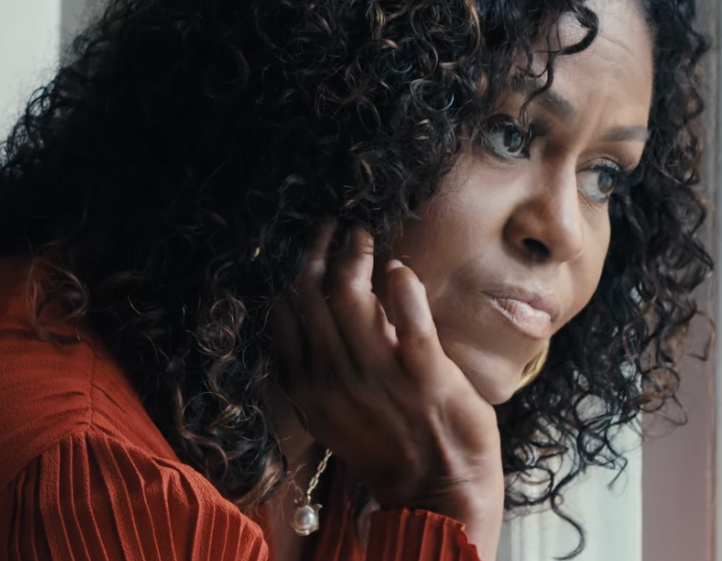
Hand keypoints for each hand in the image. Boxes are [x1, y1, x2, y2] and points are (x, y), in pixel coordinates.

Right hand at [269, 222, 503, 558]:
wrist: (436, 492)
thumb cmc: (389, 449)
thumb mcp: (334, 415)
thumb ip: (316, 371)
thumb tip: (308, 321)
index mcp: (309, 388)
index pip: (285, 314)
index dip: (294, 273)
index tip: (308, 251)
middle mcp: (335, 378)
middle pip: (313, 296)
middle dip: (321, 251)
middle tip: (335, 229)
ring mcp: (379, 376)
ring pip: (351, 297)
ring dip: (356, 257)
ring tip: (364, 240)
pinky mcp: (425, 374)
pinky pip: (409, 316)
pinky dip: (400, 285)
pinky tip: (399, 269)